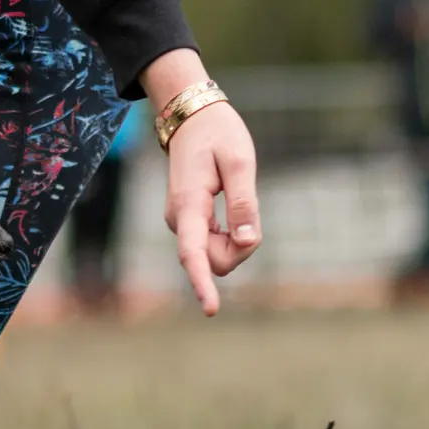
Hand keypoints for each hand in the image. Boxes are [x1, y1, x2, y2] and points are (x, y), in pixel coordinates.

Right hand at [140, 49, 261, 316]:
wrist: (191, 119)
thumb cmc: (218, 135)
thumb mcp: (239, 161)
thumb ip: (244, 202)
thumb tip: (249, 241)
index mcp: (188, 204)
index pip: (193, 252)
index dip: (202, 282)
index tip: (211, 309)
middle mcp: (179, 220)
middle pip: (215, 261)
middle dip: (240, 250)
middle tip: (249, 209)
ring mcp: (182, 223)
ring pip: (216, 256)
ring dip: (236, 241)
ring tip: (238, 200)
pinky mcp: (189, 224)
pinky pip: (213, 246)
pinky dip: (230, 236)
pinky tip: (230, 209)